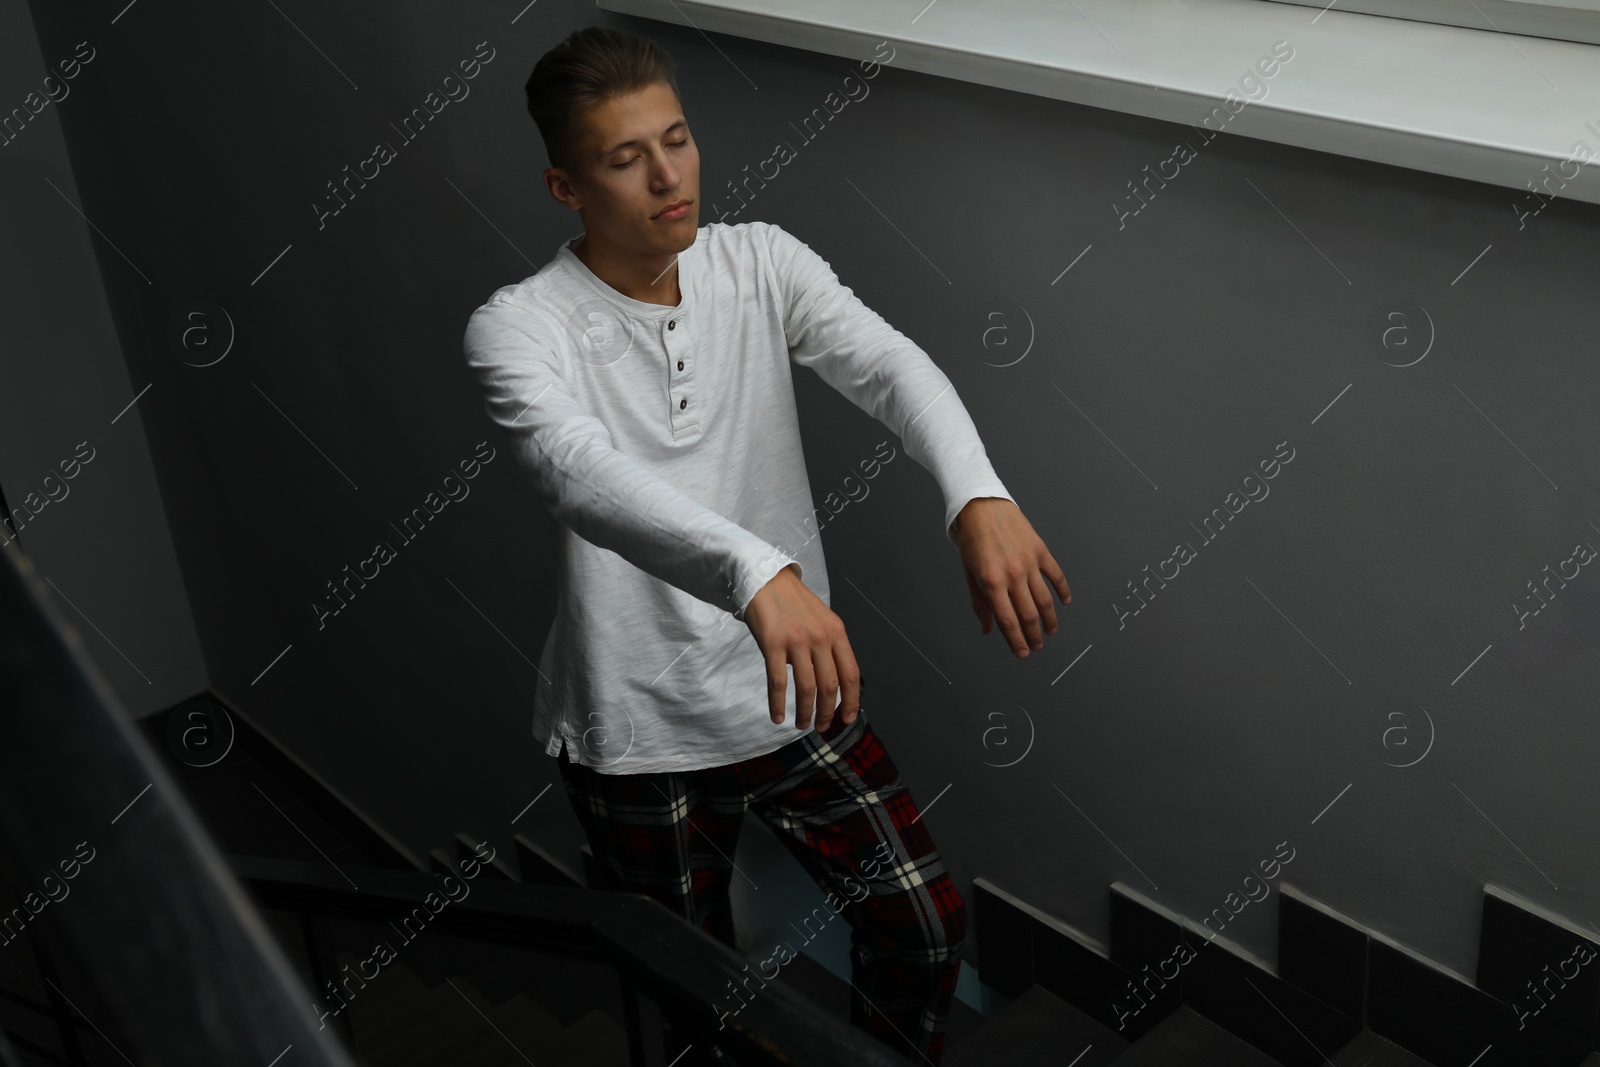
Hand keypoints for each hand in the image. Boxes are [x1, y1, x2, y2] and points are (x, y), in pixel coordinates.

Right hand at [743, 564, 860, 731]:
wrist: (765, 579)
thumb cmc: (793, 602)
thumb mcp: (822, 619)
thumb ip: (830, 646)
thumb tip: (835, 681)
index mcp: (836, 632)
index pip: (851, 674)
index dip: (851, 700)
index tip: (847, 718)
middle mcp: (820, 637)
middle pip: (829, 686)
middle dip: (827, 712)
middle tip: (822, 727)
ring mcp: (796, 641)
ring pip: (806, 688)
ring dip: (805, 712)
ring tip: (801, 725)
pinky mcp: (772, 643)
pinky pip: (777, 682)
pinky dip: (777, 704)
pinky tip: (777, 717)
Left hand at [953, 498, 1070, 657]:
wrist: (982, 506)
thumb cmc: (972, 539)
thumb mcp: (969, 573)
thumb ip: (980, 603)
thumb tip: (988, 629)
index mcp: (991, 582)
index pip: (1007, 621)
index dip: (1016, 642)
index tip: (1021, 653)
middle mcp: (1012, 574)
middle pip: (1029, 615)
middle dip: (1034, 636)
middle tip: (1036, 646)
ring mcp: (1029, 562)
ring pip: (1045, 600)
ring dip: (1049, 620)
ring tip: (1050, 631)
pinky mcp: (1040, 550)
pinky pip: (1056, 575)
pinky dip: (1063, 591)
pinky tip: (1064, 602)